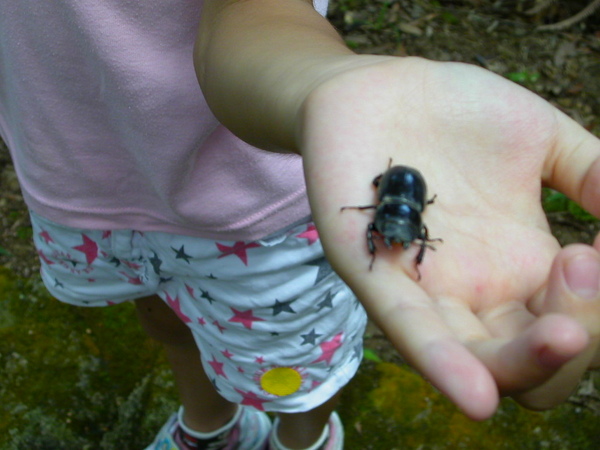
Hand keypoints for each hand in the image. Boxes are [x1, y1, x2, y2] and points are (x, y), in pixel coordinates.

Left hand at [299, 56, 599, 419]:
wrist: (380, 89)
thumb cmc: (455, 113)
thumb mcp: (541, 140)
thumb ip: (591, 175)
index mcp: (520, 265)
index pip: (571, 324)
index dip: (598, 306)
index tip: (597, 247)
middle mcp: (477, 290)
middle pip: (531, 362)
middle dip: (576, 336)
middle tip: (581, 263)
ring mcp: (427, 287)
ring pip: (480, 362)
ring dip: (528, 364)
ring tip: (562, 332)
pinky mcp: (376, 271)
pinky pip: (409, 332)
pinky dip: (443, 365)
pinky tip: (478, 398)